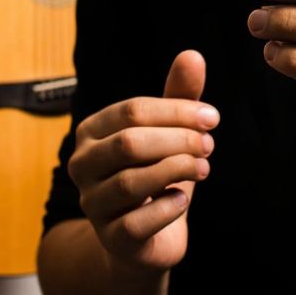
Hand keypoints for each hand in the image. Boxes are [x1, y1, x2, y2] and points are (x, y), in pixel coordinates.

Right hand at [67, 50, 217, 272]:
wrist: (147, 238)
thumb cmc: (157, 177)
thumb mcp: (169, 135)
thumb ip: (178, 98)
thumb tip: (193, 55)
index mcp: (93, 132)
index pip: (132, 111)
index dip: (177, 111)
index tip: (213, 118)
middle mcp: (82, 166)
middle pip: (130, 143)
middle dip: (179, 140)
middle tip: (210, 145)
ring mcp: (92, 204)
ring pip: (131, 181)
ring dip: (177, 170)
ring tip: (203, 168)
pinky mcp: (111, 239)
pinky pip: (138, 221)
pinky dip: (168, 207)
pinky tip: (183, 199)